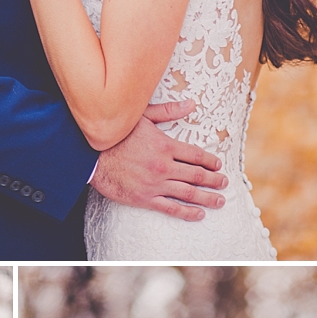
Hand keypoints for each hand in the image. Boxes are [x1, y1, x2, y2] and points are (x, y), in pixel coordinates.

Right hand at [90, 104, 226, 218]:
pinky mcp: (145, 198)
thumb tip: (191, 104)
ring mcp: (155, 184)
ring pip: (188, 193)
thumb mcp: (142, 117)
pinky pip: (171, 208)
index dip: (210, 161)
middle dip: (214, 180)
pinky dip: (187, 212)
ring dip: (208, 197)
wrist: (92, 157)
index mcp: (165, 145)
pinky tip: (199, 214)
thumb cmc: (116, 135)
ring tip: (220, 200)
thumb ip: (168, 111)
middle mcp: (164, 166)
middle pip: (197, 175)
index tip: (218, 164)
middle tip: (224, 183)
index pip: (196, 155)